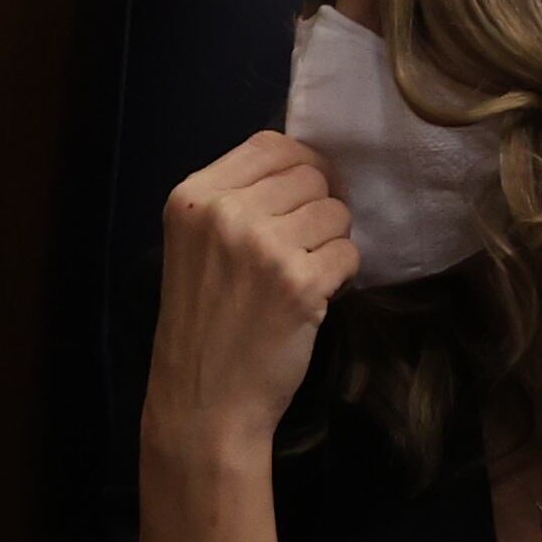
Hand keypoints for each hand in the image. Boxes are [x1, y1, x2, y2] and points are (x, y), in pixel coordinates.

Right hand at [144, 130, 355, 465]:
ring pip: (335, 212)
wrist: (203, 398)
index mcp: (192, 196)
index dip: (300, 166)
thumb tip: (311, 167)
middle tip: (301, 247)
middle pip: (310, 175)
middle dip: (317, 209)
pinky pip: (348, 253)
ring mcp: (264, 247)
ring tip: (304, 275)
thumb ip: (238, 199)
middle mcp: (226, 213)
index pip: (270, 143)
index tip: (303, 197)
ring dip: (331, 243)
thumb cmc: (201, 321)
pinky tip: (315, 298)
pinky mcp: (300, 284)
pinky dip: (342, 276)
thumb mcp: (195, 243)